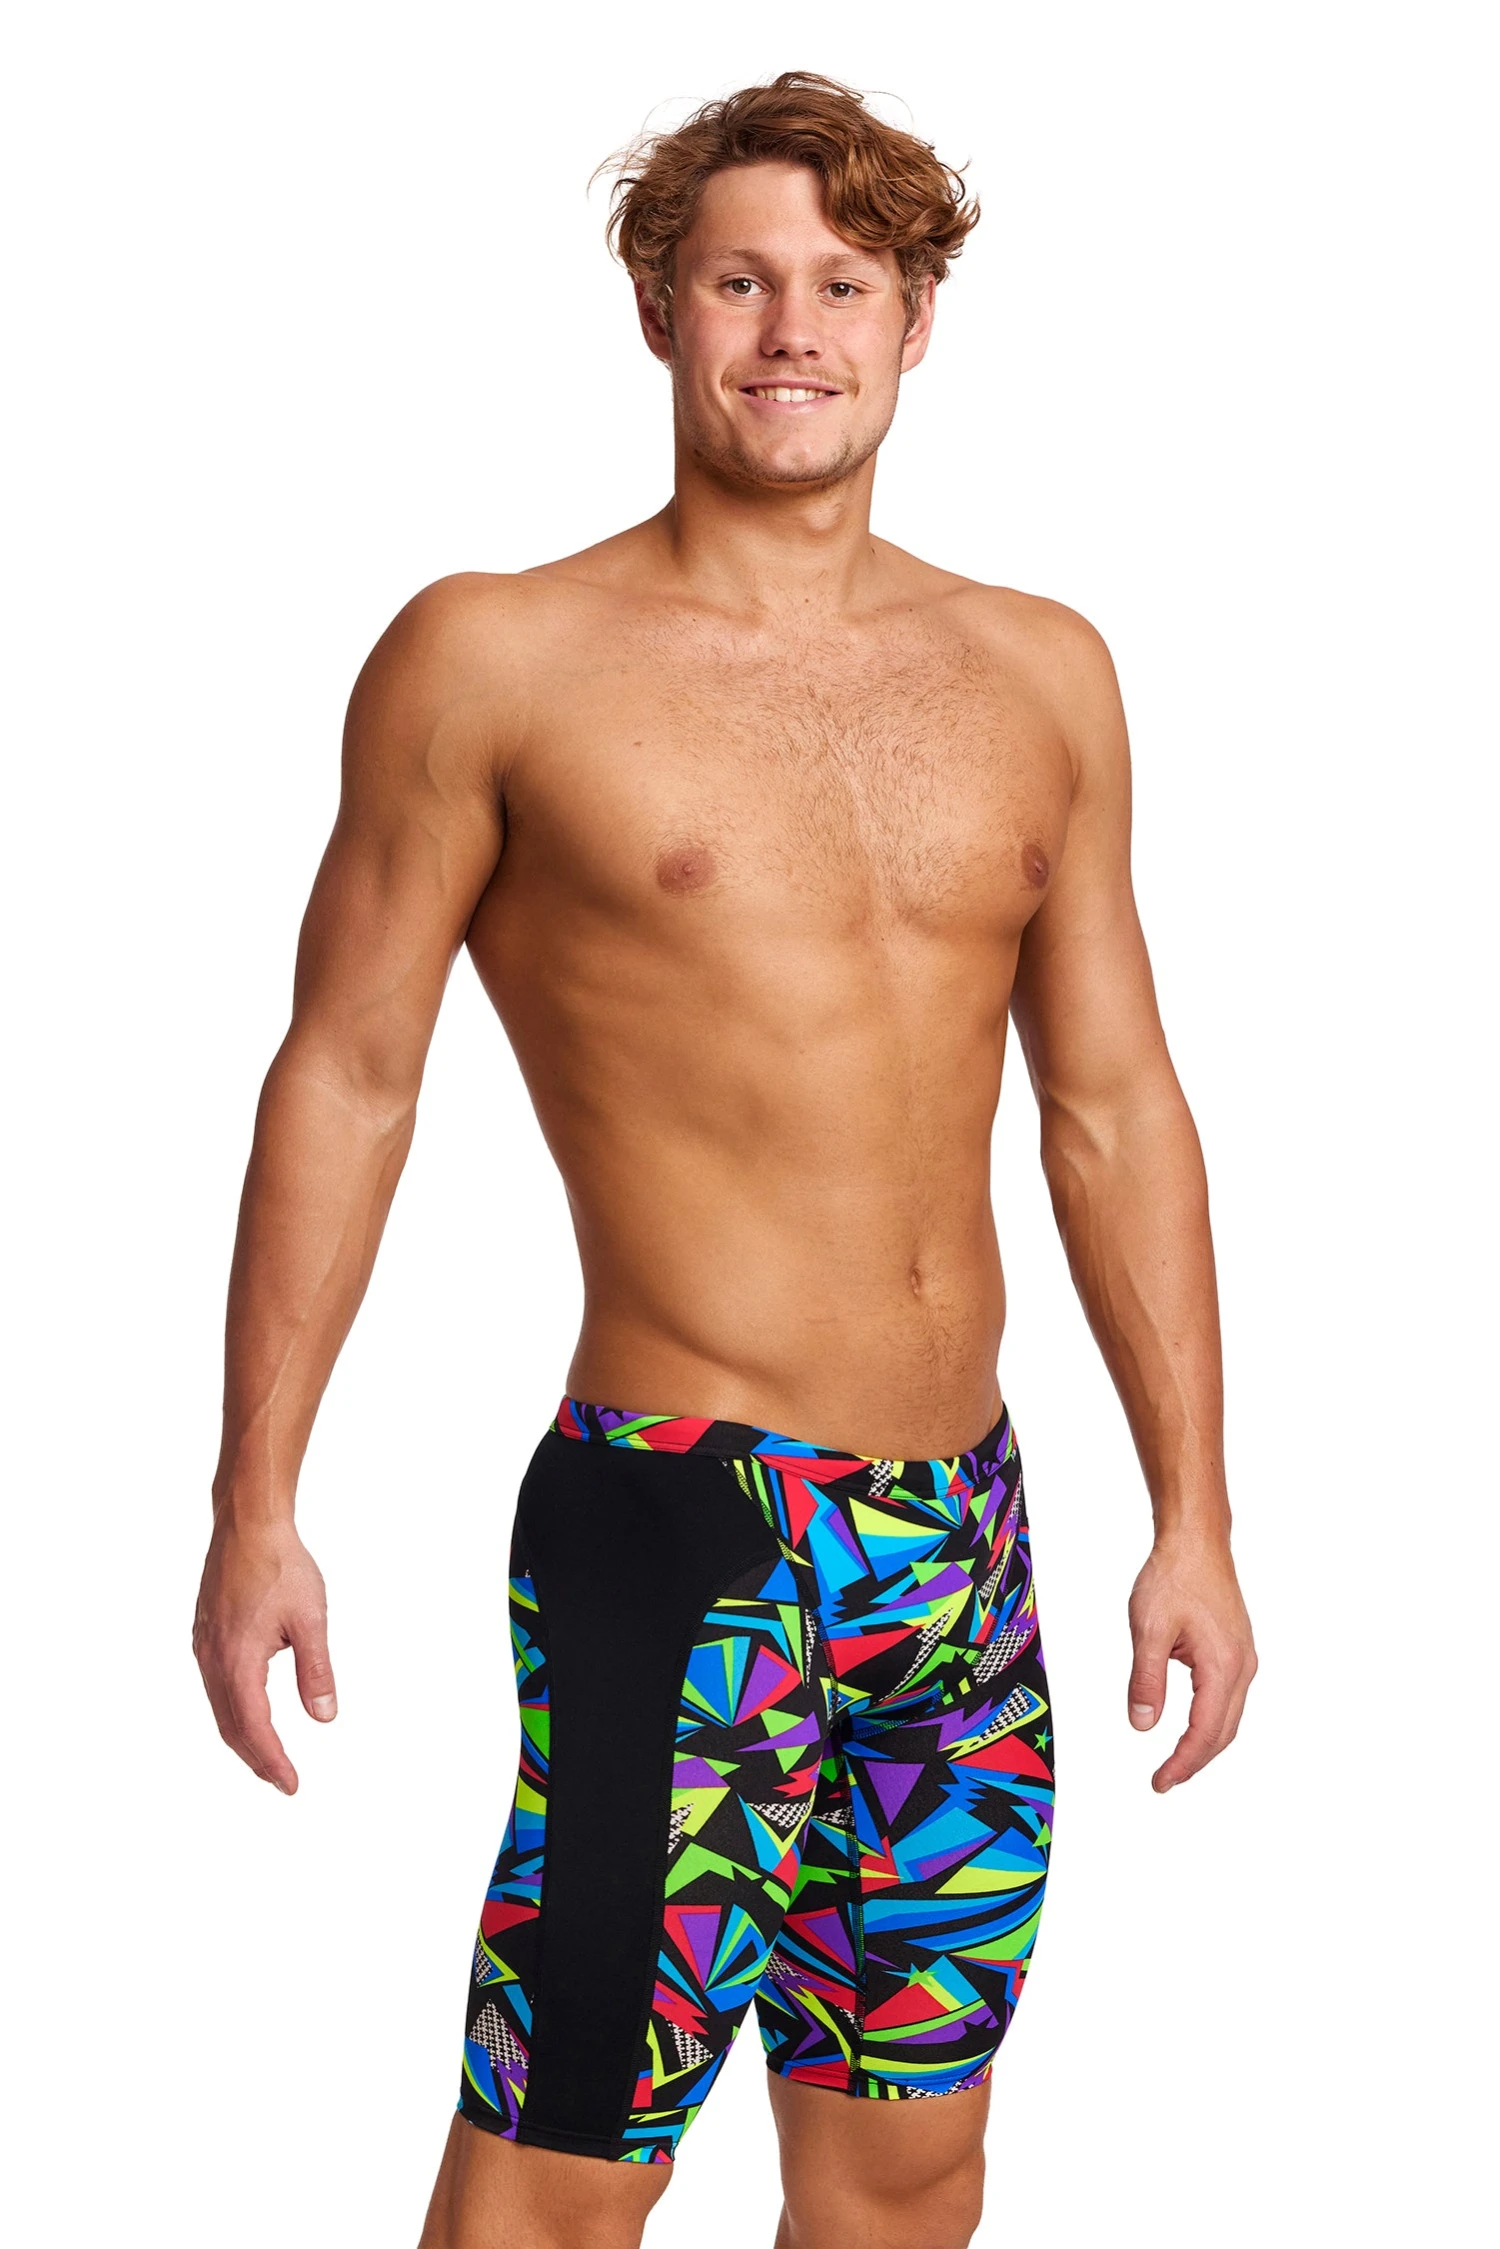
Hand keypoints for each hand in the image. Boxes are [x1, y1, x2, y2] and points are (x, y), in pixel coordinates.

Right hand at [192, 1514, 336, 1792]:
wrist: (248, 1524)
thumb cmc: (281, 1565)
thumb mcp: (310, 1619)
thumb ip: (316, 1670)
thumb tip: (325, 1716)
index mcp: (238, 1660)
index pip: (254, 1727)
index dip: (273, 1760)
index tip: (292, 1784)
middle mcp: (213, 1659)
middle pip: (231, 1726)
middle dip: (257, 1758)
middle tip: (283, 1781)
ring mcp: (204, 1647)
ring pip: (220, 1708)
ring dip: (243, 1737)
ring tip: (268, 1756)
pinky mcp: (204, 1634)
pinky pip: (214, 1686)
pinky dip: (232, 1711)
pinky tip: (247, 1711)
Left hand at [1127, 1538, 1255, 1789]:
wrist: (1196, 1541)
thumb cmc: (1173, 1577)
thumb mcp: (1148, 1630)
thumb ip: (1146, 1681)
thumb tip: (1143, 1726)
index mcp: (1222, 1666)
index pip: (1205, 1732)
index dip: (1183, 1763)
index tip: (1160, 1782)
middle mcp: (1242, 1666)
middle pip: (1223, 1732)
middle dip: (1194, 1761)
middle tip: (1164, 1780)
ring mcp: (1244, 1657)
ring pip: (1229, 1716)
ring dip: (1205, 1743)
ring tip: (1176, 1762)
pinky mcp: (1238, 1648)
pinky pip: (1229, 1697)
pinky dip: (1212, 1720)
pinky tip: (1191, 1725)